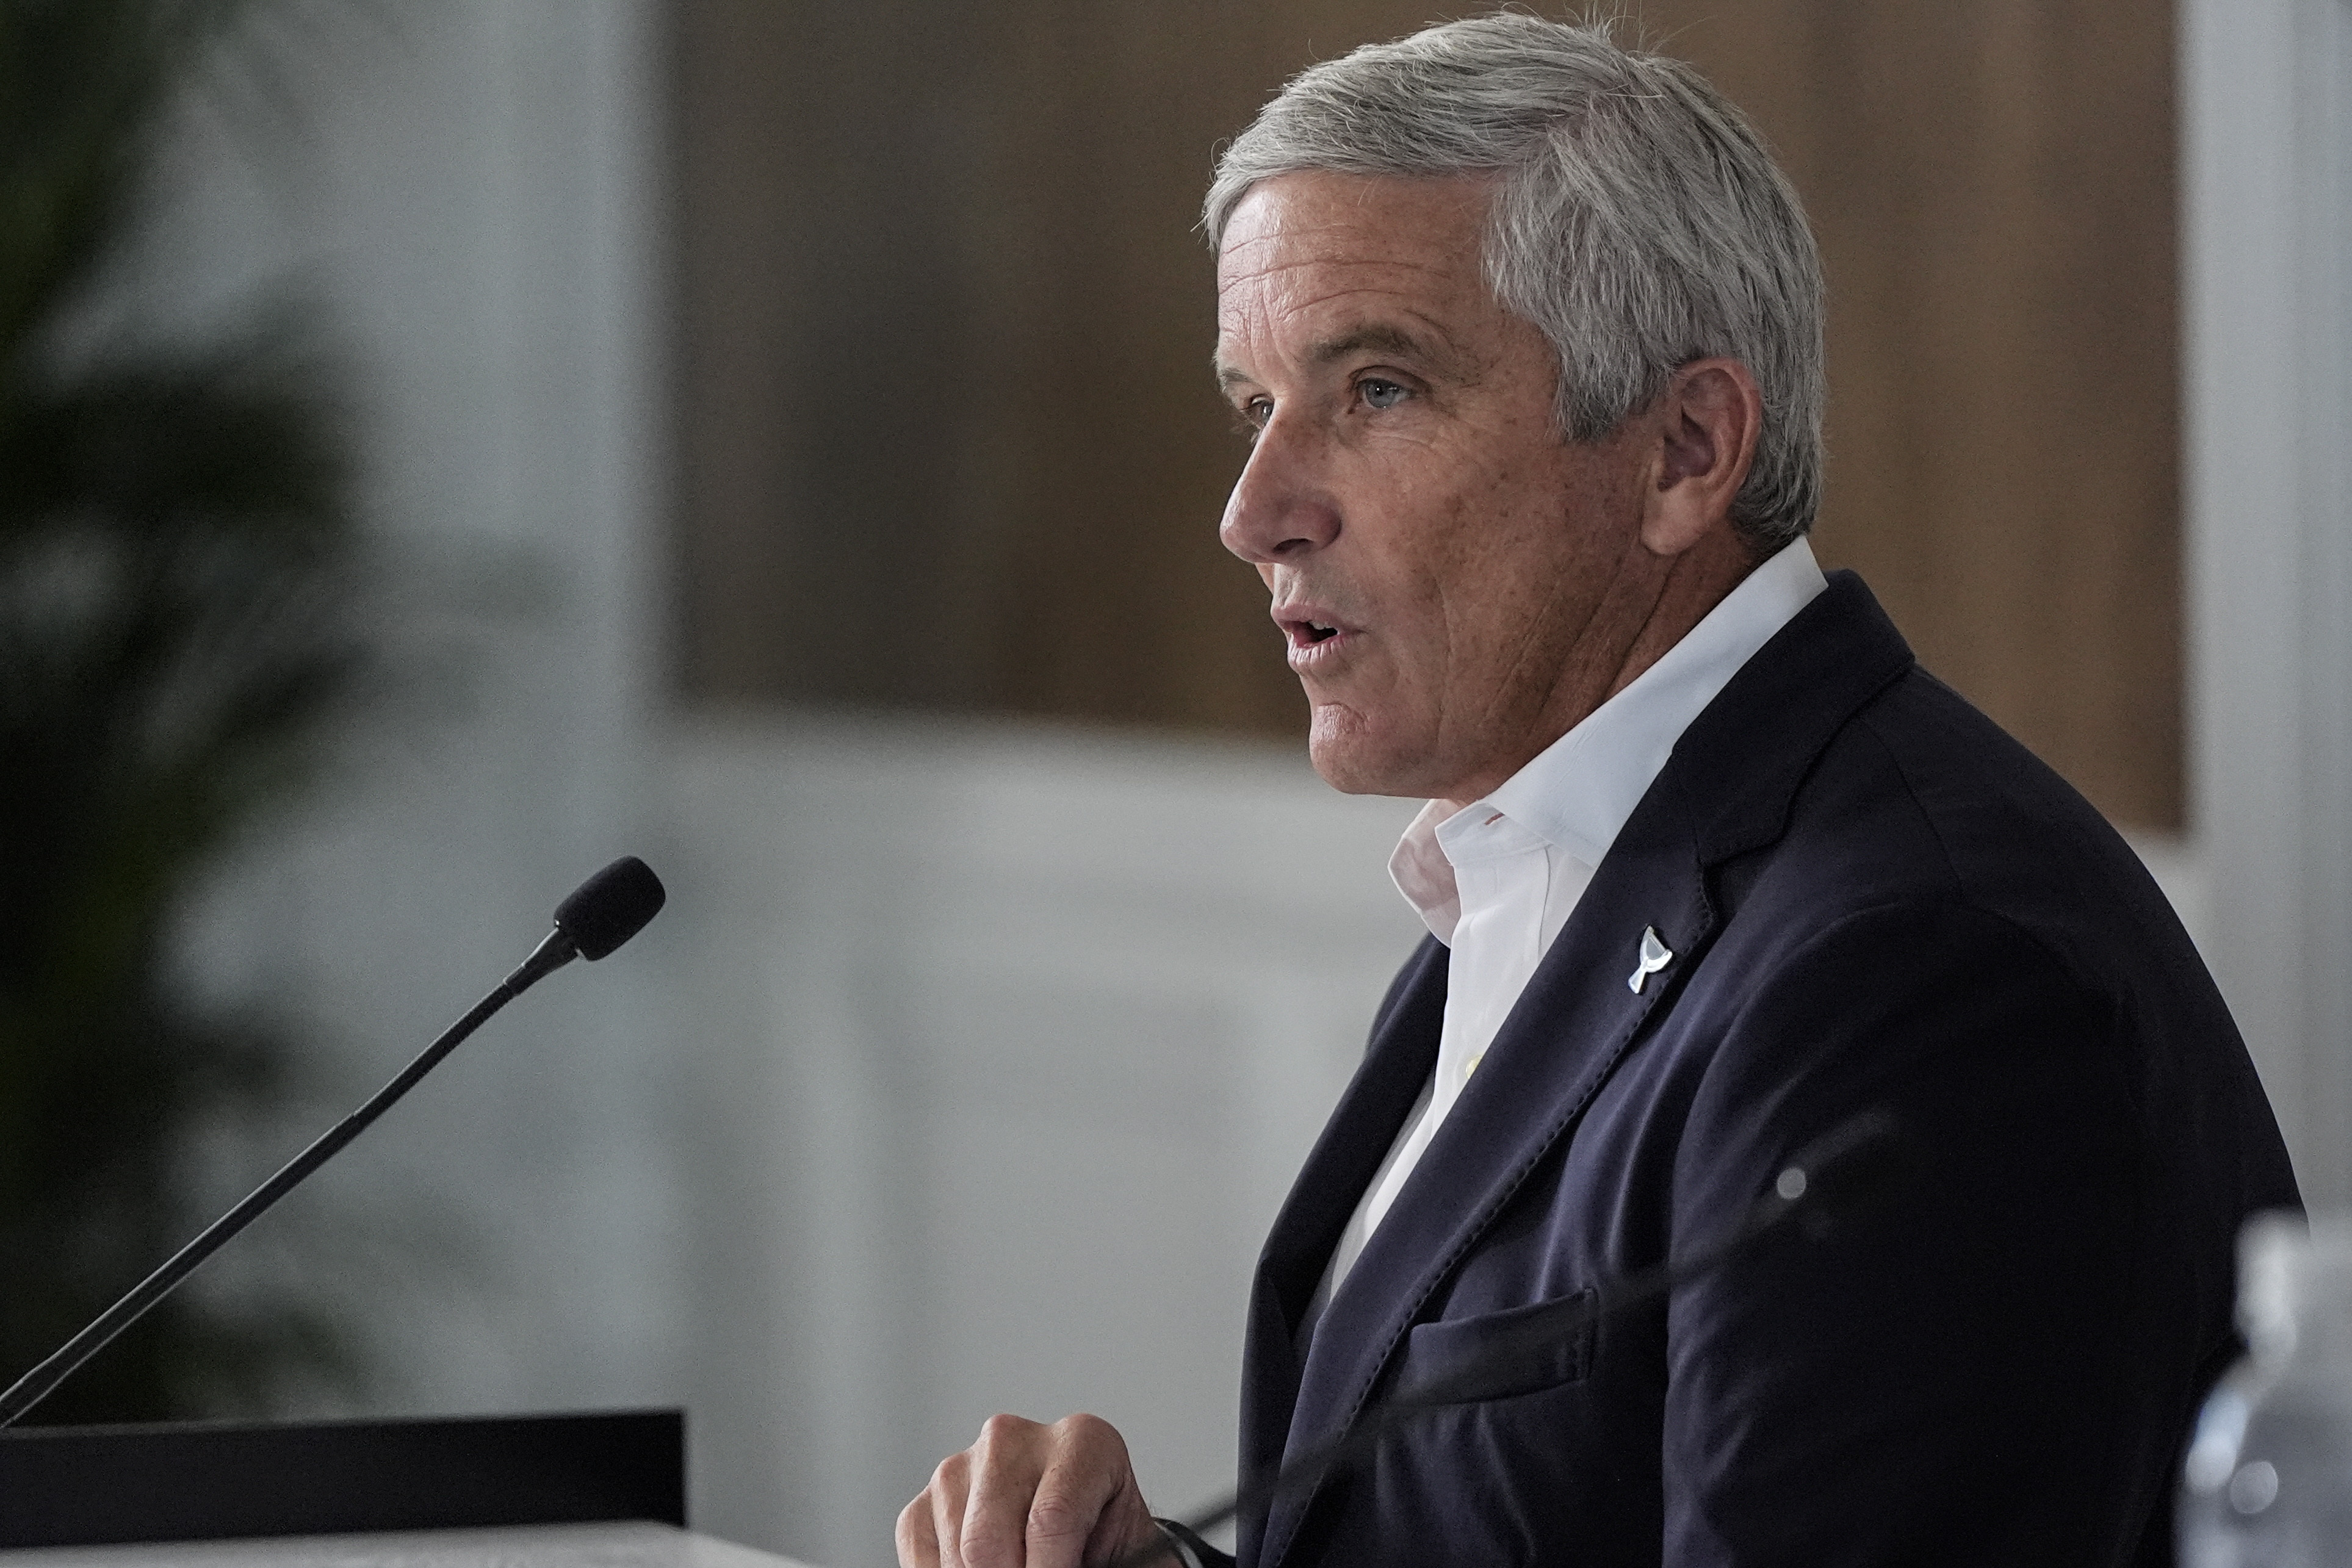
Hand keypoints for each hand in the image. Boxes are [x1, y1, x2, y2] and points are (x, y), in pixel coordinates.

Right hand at [897, 1412, 1170, 1567]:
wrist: (1091, 1544)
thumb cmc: (1109, 1550)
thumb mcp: (1129, 1555)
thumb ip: (1104, 1560)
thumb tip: (1056, 1563)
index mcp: (1084, 1441)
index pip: (1051, 1518)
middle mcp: (1015, 1438)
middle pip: (989, 1539)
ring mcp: (962, 1464)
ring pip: (957, 1552)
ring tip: (1020, 1567)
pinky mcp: (926, 1498)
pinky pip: (920, 1555)